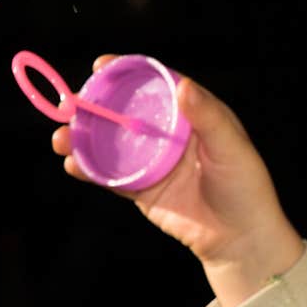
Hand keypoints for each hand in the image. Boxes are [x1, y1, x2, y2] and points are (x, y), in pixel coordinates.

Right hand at [52, 55, 304, 306]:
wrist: (240, 240)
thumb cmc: (244, 189)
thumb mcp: (232, 149)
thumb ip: (208, 118)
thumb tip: (183, 86)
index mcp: (193, 117)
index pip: (157, 87)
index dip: (128, 74)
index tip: (102, 66)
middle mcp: (169, 136)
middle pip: (126, 113)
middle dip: (95, 106)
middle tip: (71, 103)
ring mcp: (153, 163)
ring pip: (112, 144)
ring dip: (84, 139)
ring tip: (62, 138)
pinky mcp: (143, 190)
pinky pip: (111, 177)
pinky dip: (90, 170)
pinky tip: (73, 165)